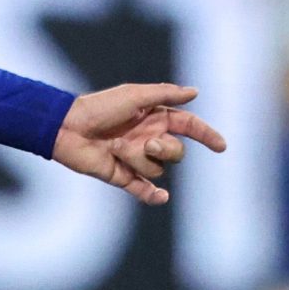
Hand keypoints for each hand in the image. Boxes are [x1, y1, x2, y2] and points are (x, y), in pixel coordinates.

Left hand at [52, 83, 226, 205]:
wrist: (67, 128)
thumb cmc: (99, 107)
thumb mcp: (134, 95)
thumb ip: (165, 95)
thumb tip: (194, 92)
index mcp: (155, 118)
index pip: (188, 127)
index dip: (206, 135)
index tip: (221, 146)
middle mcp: (148, 138)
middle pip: (177, 153)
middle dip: (167, 150)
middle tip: (147, 143)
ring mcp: (136, 159)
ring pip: (158, 169)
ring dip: (139, 159)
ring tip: (116, 147)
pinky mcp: (122, 176)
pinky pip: (144, 190)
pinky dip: (152, 195)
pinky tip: (161, 197)